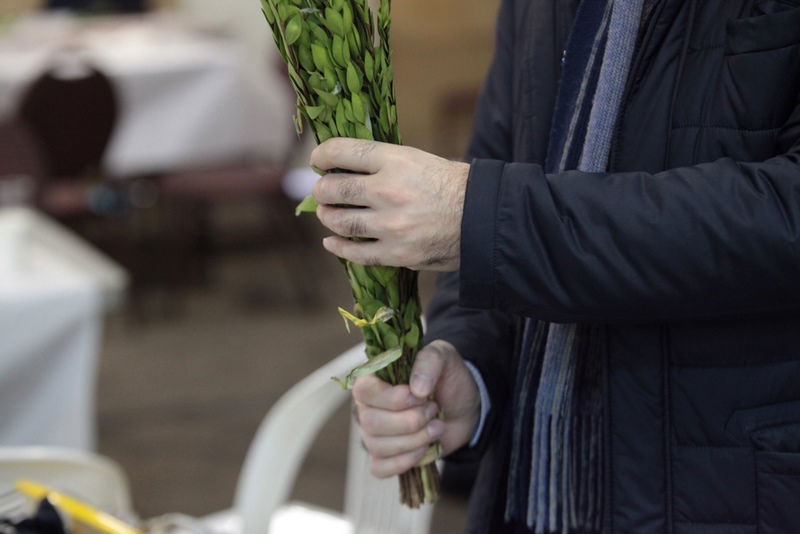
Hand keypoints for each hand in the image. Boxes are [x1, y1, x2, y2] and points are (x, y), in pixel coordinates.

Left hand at [310, 138, 469, 271]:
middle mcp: (388, 191)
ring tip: (328, 214)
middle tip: (322, 191)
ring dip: (328, 217)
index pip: (343, 152)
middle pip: (334, 189)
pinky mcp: (396, 253)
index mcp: (395, 161)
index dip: (323, 155)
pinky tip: (331, 242)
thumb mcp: (419, 160)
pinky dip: (338, 247)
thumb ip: (384, 164)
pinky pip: (356, 253)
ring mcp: (390, 225)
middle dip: (322, 190)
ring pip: (340, 222)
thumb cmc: (453, 186)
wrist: (484, 219)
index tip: (318, 160)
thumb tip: (346, 169)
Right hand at [352, 340, 479, 477]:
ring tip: (437, 427)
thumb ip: (429, 362)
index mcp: (375, 378)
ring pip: (377, 445)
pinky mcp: (386, 456)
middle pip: (370, 422)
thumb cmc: (447, 378)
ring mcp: (374, 433)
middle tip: (434, 410)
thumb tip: (417, 389)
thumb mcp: (444, 357)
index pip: (363, 390)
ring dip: (414, 440)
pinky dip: (404, 461)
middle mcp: (369, 406)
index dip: (391, 398)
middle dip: (409, 421)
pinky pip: (380, 467)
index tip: (420, 396)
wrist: (463, 407)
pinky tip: (424, 449)